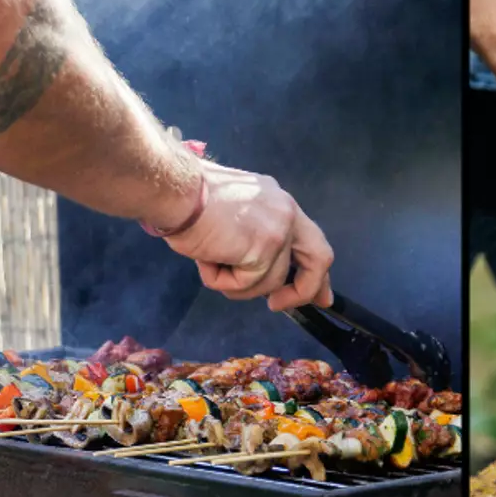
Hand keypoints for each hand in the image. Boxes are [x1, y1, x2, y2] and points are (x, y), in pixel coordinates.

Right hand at [158, 160, 334, 310]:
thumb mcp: (233, 216)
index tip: (320, 296)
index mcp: (279, 203)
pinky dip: (220, 280)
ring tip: (209, 260)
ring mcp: (279, 231)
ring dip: (234, 283)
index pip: (310, 240)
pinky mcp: (263, 249)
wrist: (175, 190)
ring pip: (268, 282)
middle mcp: (287, 212)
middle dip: (304, 290)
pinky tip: (206, 259)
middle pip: (318, 258)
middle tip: (278, 305)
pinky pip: (246, 284)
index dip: (315, 272)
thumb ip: (253, 238)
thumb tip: (258, 269)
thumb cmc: (189, 200)